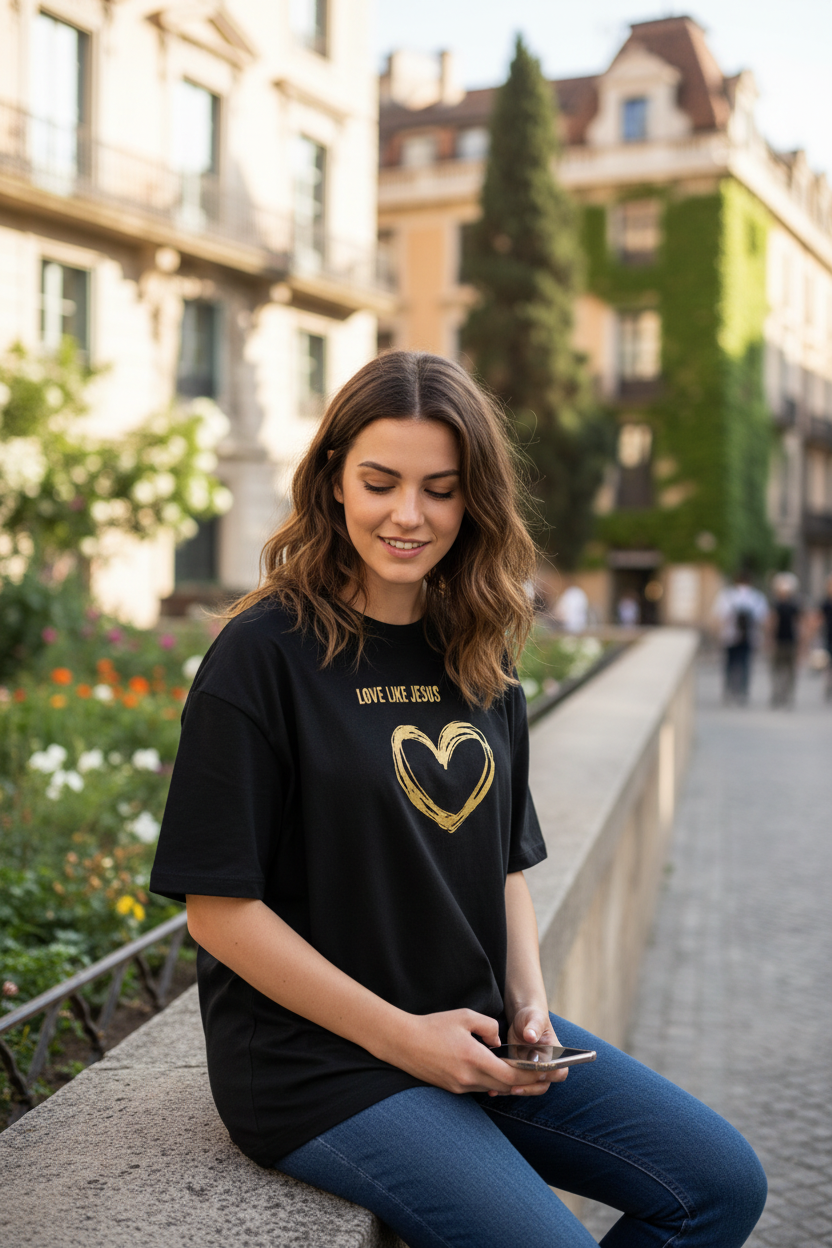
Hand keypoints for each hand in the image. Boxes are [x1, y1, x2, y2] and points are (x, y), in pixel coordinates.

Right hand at [389, 1009, 559, 1097]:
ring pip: (492, 1088)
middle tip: (542, 1075)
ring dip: (508, 1083)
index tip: (543, 1071)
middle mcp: (468, 1078)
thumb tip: (498, 1041)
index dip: (529, 1075)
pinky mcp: (452, 1089)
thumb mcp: (465, 1016)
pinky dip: (491, 1082)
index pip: (509, 1075)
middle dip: (525, 1081)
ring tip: (524, 1074)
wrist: (403, 1042)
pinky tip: (496, 1073)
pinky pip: (478, 1088)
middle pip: (505, 1086)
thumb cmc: (434, 1026)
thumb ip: (489, 1027)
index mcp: (473, 1058)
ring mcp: (459, 1086)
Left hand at [493, 1005, 567, 1097]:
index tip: (539, 1073)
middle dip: (528, 1089)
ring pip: (527, 1088)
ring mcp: (531, 1071)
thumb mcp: (534, 1018)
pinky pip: (514, 1085)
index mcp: (554, 1055)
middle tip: (514, 1088)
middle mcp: (545, 1066)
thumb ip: (534, 1027)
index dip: (551, 1075)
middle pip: (542, 1085)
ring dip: (514, 1091)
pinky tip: (492, 1090)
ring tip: (498, 1090)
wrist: (521, 1020)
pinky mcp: (519, 1072)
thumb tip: (530, 1036)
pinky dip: (504, 1089)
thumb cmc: (532, 1017)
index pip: (560, 1071)